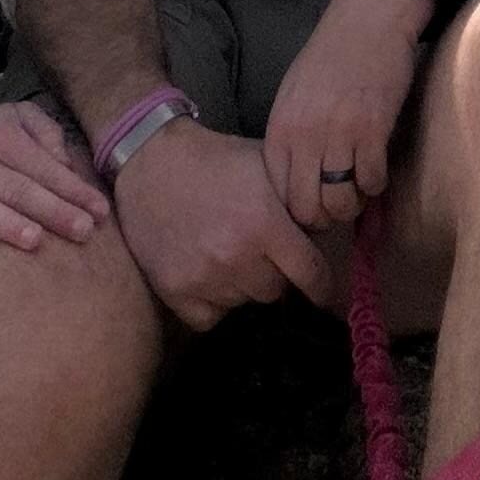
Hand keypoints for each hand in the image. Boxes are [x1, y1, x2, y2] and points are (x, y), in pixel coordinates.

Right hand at [0, 94, 107, 259]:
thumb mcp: (19, 116)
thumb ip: (47, 131)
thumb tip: (67, 163)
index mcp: (5, 139)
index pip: (45, 168)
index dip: (74, 190)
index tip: (100, 210)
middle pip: (21, 191)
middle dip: (55, 212)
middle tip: (84, 230)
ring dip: (11, 226)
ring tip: (36, 240)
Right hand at [115, 119, 328, 327]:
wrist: (153, 162)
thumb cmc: (218, 161)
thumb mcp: (267, 167)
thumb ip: (298, 202)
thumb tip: (326, 233)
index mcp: (265, 223)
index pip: (310, 273)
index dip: (321, 285)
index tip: (323, 293)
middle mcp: (236, 256)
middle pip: (276, 290)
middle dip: (274, 272)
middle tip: (258, 251)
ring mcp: (204, 277)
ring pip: (243, 302)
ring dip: (242, 285)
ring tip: (228, 254)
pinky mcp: (175, 291)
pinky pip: (209, 318)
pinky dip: (213, 303)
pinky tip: (208, 274)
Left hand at [262, 0, 437, 231]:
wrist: (371, 14)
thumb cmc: (334, 54)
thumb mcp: (297, 94)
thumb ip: (294, 138)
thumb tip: (298, 185)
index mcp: (280, 127)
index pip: (278, 195)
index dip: (298, 212)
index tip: (315, 206)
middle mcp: (303, 135)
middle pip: (306, 208)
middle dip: (325, 217)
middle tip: (340, 203)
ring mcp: (337, 133)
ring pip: (339, 202)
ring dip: (353, 204)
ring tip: (360, 188)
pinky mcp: (372, 128)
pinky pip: (371, 181)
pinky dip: (377, 184)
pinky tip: (378, 168)